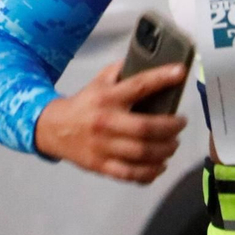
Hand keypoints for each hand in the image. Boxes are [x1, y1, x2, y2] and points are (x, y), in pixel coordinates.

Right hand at [35, 62, 188, 183]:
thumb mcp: (99, 81)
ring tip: (173, 144)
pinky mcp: (101, 167)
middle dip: (170, 127)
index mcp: (107, 97)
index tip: (180, 73)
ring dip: (165, 150)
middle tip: (181, 124)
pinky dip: (150, 173)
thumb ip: (120, 71)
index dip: (161, 79)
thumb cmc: (85, 103)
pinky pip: (130, 174)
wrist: (54, 129)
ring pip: (142, 154)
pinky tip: (160, 165)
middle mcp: (106, 122)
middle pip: (145, 128)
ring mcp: (103, 147)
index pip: (138, 86)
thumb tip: (149, 60)